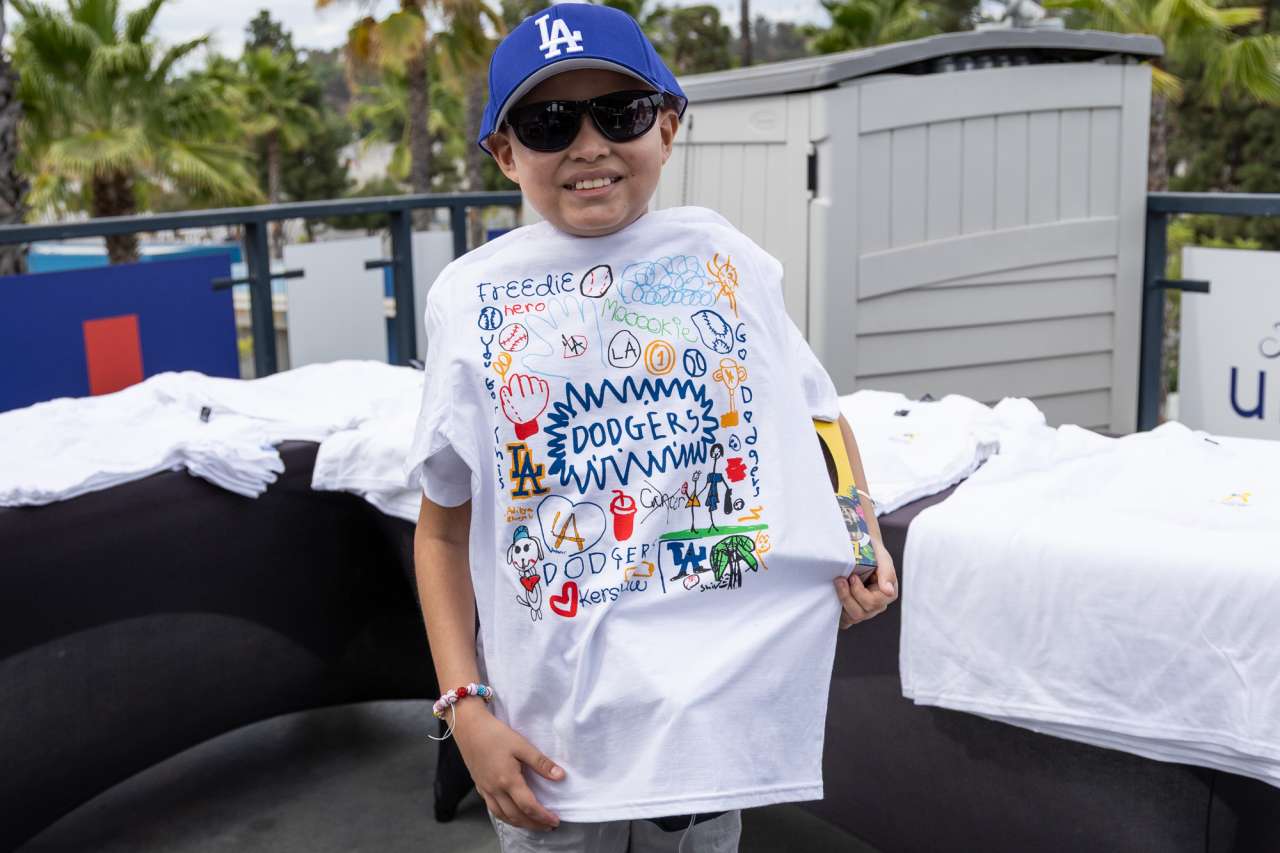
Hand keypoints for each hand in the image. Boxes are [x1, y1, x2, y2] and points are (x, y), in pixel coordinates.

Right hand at [452, 699, 563, 831]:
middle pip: (516, 816)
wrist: (468, 727)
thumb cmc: (495, 734)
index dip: (543, 816)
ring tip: (533, 824)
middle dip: (533, 824)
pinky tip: (511, 814)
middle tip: (548, 826)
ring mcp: (485, 790)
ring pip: (503, 816)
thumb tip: (560, 776)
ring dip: (520, 823)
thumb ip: (541, 763)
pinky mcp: (480, 786)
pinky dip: (505, 817)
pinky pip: (493, 809)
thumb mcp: (521, 745)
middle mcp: (495, 789)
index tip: (555, 820)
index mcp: (508, 780)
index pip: (528, 806)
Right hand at [499, 373, 549, 439]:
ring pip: (534, 381)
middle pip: (525, 381)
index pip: (515, 383)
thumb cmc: (516, 413)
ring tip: (529, 381)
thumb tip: (504, 387)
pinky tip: (537, 384)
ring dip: (531, 379)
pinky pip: (543, 385)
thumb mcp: (507, 407)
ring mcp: (537, 398)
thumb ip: (504, 397)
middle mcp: (527, 398)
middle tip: (522, 379)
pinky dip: (541, 383)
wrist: (527, 424)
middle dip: (522, 379)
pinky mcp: (544, 398)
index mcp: (517, 399)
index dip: (514, 378)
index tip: (515, 377)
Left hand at [833, 536, 897, 628]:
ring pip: (851, 618)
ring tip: (837, 584)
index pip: (872, 603)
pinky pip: (844, 621)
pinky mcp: (852, 611)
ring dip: (840, 601)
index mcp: (887, 594)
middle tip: (839, 579)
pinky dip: (837, 612)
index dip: (859, 592)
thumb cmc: (873, 553)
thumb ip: (887, 573)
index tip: (852, 576)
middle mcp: (877, 606)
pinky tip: (833, 596)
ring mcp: (864, 610)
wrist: (860, 549)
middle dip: (846, 596)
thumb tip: (889, 592)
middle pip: (860, 613)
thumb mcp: (882, 558)